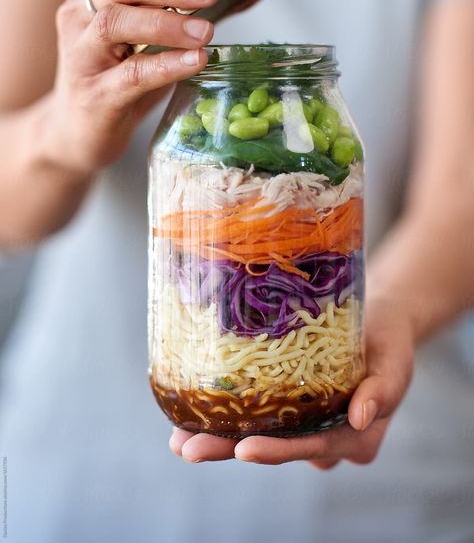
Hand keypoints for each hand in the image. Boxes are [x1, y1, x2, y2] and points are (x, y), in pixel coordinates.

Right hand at [41, 0, 218, 174]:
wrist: (79, 131)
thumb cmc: (122, 77)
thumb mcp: (153, 38)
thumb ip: (194, 11)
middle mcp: (79, 15)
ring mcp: (82, 55)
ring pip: (116, 23)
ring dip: (165, 23)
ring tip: (205, 32)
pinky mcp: (94, 94)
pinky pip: (130, 74)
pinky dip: (165, 65)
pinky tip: (195, 60)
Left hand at [169, 299, 413, 467]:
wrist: (377, 320)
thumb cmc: (388, 340)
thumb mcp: (395, 358)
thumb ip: (384, 388)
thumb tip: (360, 416)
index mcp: (355, 438)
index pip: (314, 447)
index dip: (279, 450)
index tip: (244, 449)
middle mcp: (325, 438)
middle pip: (277, 448)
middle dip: (230, 450)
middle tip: (190, 450)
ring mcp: (304, 424)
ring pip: (259, 436)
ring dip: (219, 439)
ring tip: (178, 440)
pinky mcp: (287, 406)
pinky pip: (255, 415)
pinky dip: (224, 417)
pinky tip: (189, 416)